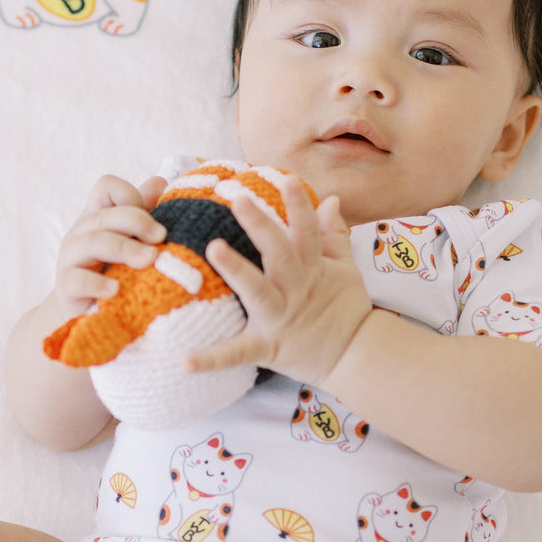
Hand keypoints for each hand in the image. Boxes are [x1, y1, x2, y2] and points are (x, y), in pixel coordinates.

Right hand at [54, 174, 166, 318]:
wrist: (85, 311)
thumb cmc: (113, 271)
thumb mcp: (130, 241)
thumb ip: (144, 213)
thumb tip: (160, 182)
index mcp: (99, 216)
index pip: (107, 187)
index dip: (130, 194)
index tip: (155, 217)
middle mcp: (82, 232)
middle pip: (106, 214)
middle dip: (138, 222)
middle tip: (162, 238)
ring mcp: (71, 258)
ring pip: (94, 242)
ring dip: (125, 249)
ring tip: (149, 260)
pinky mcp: (66, 286)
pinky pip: (78, 280)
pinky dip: (98, 284)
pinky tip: (116, 289)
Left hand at [187, 176, 371, 384]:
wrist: (356, 357)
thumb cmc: (344, 309)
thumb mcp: (344, 270)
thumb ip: (333, 235)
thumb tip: (330, 199)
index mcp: (313, 269)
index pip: (306, 232)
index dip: (298, 206)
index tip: (287, 179)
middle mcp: (295, 289)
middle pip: (279, 253)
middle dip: (261, 227)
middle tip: (239, 200)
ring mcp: (280, 318)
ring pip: (257, 291)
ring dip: (237, 269)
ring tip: (213, 248)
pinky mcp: (268, 347)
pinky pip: (237, 353)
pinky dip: (212, 359)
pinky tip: (185, 362)